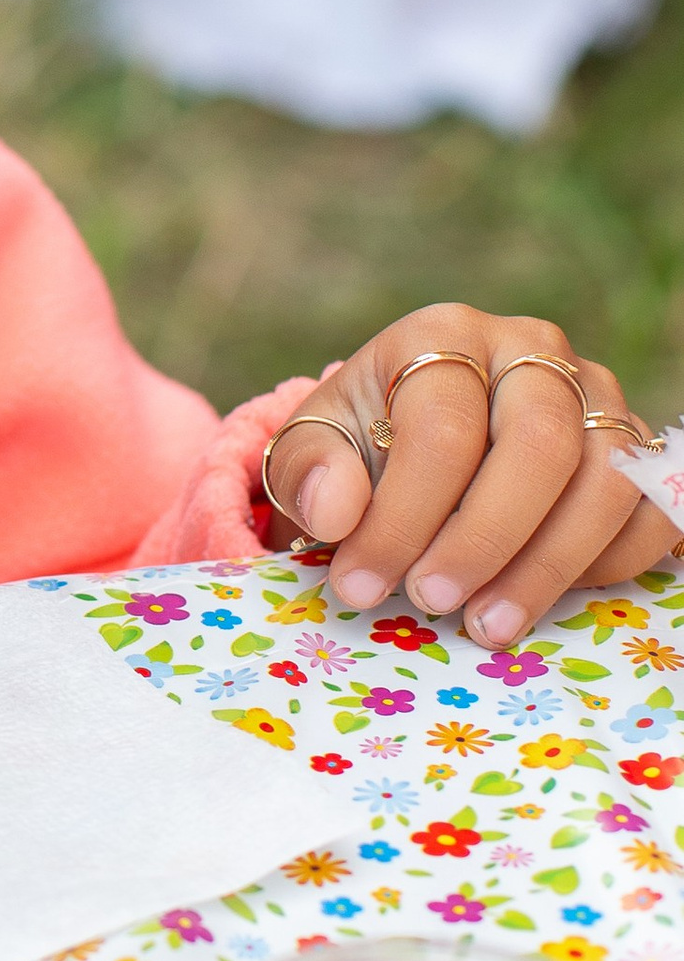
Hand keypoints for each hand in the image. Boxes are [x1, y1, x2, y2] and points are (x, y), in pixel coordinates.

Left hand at [258, 304, 673, 641]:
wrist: (413, 437)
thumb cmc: (365, 443)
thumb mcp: (315, 446)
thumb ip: (311, 471)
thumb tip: (336, 510)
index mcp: (446, 336)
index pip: (443, 430)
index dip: (403, 518)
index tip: (361, 584)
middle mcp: (535, 351)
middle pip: (541, 445)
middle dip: (484, 540)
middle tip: (433, 602)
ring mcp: (598, 396)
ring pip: (608, 480)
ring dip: (546, 566)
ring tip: (484, 623)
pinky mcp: (638, 448)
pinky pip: (653, 509)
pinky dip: (609, 563)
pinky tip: (540, 598)